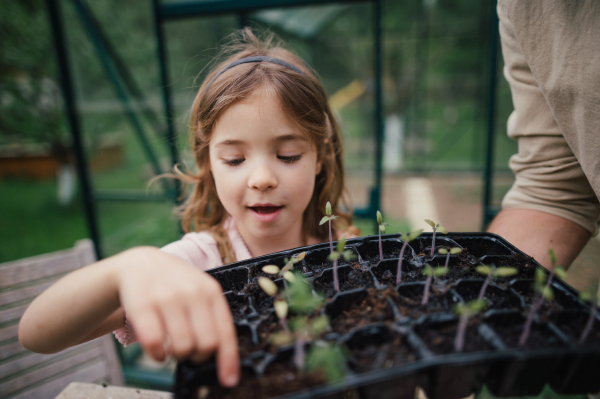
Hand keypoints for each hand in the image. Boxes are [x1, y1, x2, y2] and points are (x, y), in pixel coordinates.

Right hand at [116, 247, 239, 386]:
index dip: (228, 360)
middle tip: (190, 353)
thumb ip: (211, 318)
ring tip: (173, 349)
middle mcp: (191, 292)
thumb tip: (224, 359)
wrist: (139, 264)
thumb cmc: (175, 285)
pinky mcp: (142, 305)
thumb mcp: (199, 291)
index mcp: (211, 291)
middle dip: (198, 357)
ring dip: (177, 356)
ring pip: (181, 347)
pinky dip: (157, 355)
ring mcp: (167, 298)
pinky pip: (155, 344)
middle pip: (206, 344)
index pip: (225, 332)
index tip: (229, 381)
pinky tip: (157, 351)